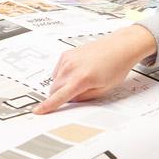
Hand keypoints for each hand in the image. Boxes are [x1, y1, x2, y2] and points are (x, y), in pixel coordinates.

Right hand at [33, 25, 156, 114]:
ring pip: (55, 80)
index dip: (47, 106)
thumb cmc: (116, 67)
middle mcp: (71, 68)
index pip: (59, 96)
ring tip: (81, 80)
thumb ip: (84, 98)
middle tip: (76, 94)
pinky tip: (78, 72)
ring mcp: (67, 60)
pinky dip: (63, 75)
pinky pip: (58, 70)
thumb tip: (71, 100)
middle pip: (54, 89)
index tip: (38, 111)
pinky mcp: (67, 54)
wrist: (120, 47)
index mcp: (81, 79)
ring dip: (62, 85)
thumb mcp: (104, 89)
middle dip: (60, 95)